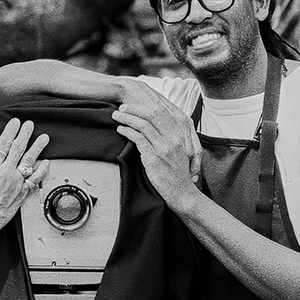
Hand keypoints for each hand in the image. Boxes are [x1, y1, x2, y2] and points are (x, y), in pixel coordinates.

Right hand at [0, 119, 48, 245]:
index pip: (3, 144)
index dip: (10, 131)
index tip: (15, 123)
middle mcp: (6, 173)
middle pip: (18, 149)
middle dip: (25, 134)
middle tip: (30, 124)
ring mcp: (16, 183)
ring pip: (30, 161)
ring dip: (37, 148)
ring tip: (44, 138)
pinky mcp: (22, 193)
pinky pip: (35, 179)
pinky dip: (41, 170)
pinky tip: (46, 162)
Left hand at [112, 86, 201, 212]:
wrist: (183, 194)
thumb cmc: (177, 174)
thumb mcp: (177, 151)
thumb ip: (167, 137)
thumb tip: (150, 126)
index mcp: (180, 134)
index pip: (161, 112)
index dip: (145, 106)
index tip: (132, 104)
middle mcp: (174, 138)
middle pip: (152, 114)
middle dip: (134, 108)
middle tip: (121, 107)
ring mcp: (164, 148)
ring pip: (143, 125)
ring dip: (127, 118)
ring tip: (116, 116)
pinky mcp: (155, 158)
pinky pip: (138, 139)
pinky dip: (127, 132)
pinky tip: (120, 130)